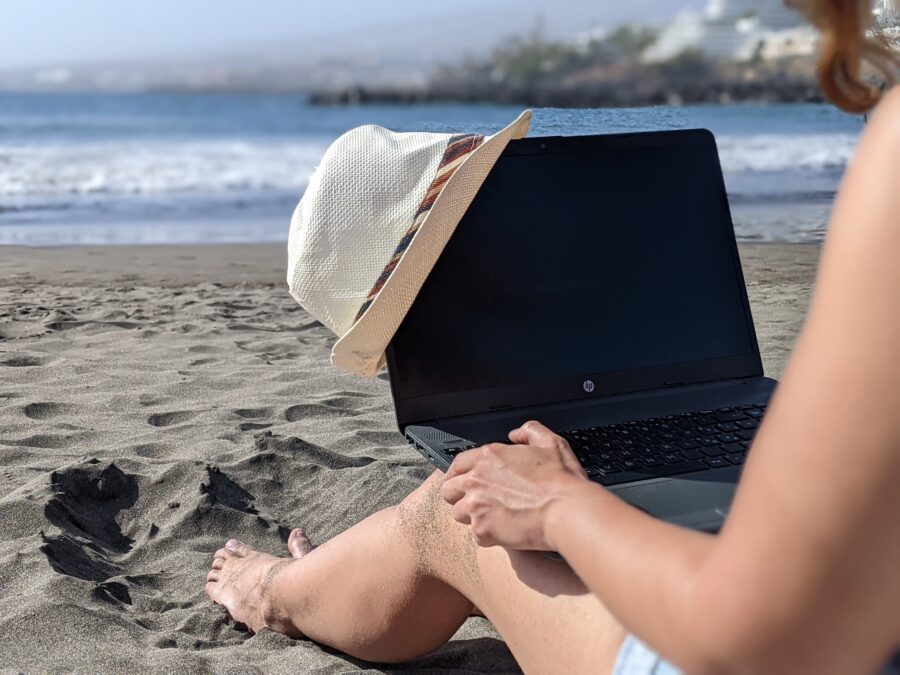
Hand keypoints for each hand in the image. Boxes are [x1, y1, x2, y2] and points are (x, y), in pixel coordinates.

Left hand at [440, 420, 589, 550]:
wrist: (569, 512)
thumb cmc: (562, 481)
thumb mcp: (551, 443)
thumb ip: (530, 432)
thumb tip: (516, 434)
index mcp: (489, 457)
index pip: (457, 465)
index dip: (460, 475)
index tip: (464, 484)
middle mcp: (477, 479)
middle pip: (448, 490)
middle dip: (459, 496)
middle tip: (475, 503)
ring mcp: (476, 505)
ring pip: (458, 513)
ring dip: (472, 517)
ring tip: (493, 518)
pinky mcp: (482, 529)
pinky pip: (475, 535)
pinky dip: (488, 536)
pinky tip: (505, 531)